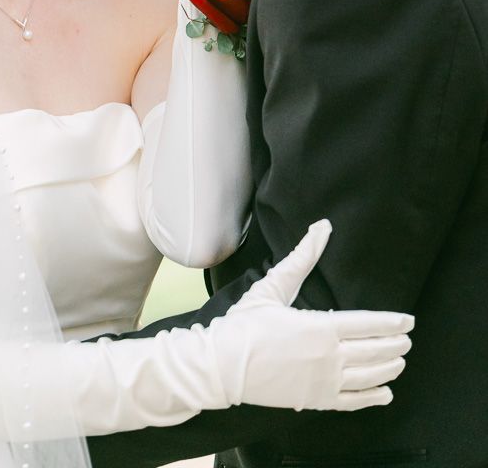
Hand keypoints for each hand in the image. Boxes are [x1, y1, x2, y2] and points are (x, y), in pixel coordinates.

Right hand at [211, 220, 414, 410]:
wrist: (222, 366)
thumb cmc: (244, 325)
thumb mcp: (272, 287)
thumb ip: (301, 258)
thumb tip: (322, 228)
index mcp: (320, 327)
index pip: (367, 324)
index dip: (391, 323)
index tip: (408, 321)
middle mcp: (329, 357)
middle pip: (374, 351)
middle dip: (395, 344)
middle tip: (408, 339)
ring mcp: (324, 382)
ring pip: (369, 377)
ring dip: (389, 368)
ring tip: (401, 361)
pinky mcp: (316, 401)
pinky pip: (354, 402)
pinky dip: (374, 398)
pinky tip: (386, 393)